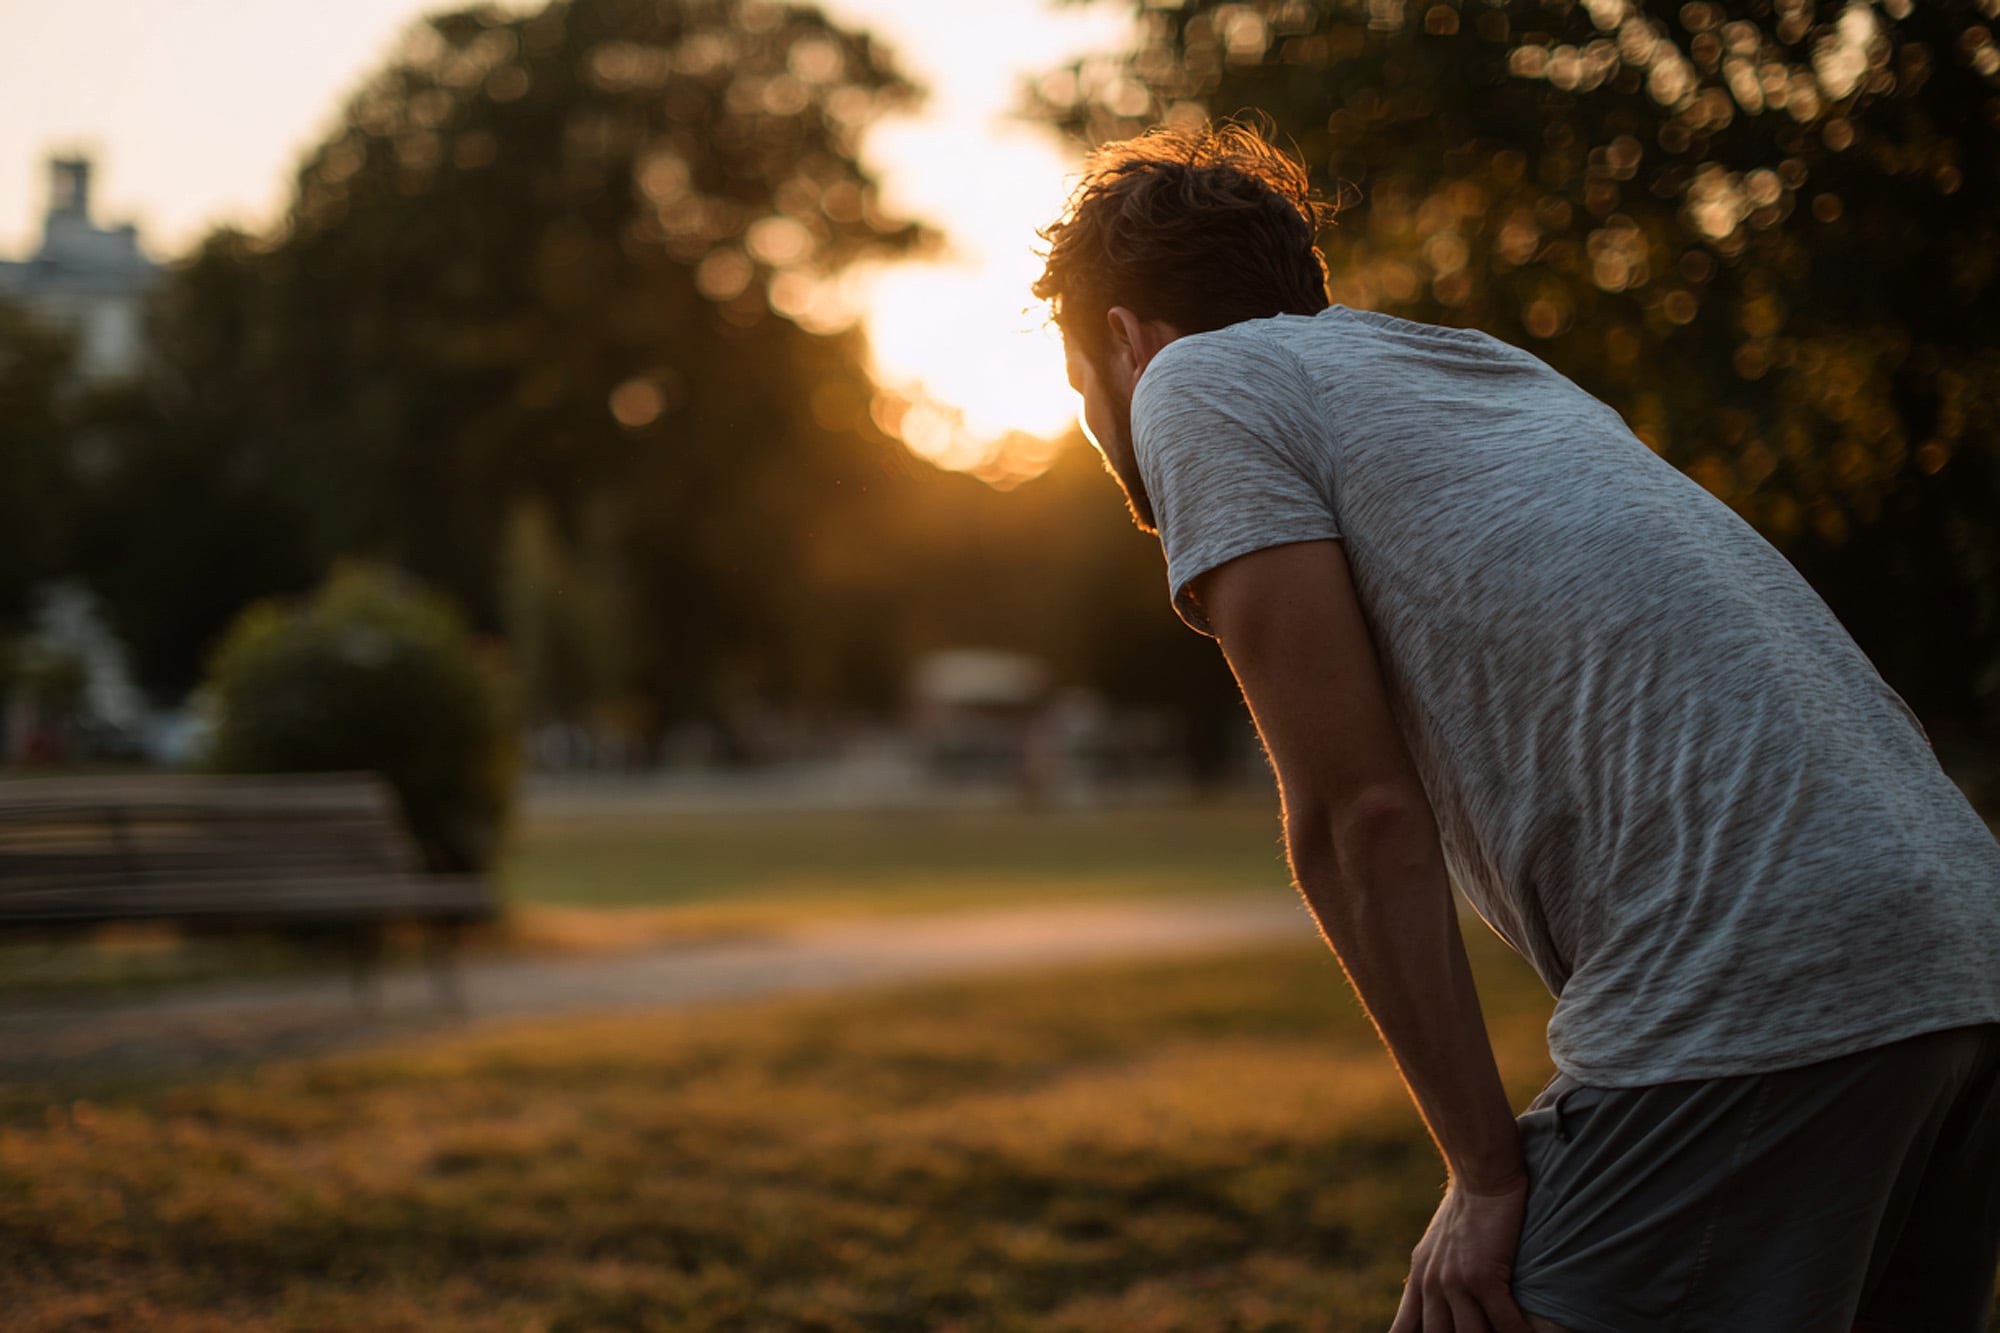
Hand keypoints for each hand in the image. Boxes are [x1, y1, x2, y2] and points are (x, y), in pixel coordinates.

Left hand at [1388, 1173, 1533, 1332]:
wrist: (1481, 1175)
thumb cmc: (1465, 1210)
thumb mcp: (1432, 1249)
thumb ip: (1427, 1282)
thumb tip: (1432, 1308)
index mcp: (1420, 1281)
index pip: (1404, 1330)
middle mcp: (1431, 1285)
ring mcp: (1454, 1282)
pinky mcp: (1482, 1276)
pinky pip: (1505, 1322)